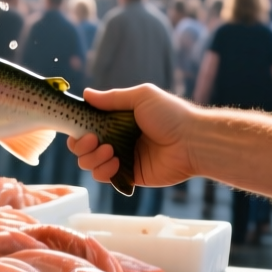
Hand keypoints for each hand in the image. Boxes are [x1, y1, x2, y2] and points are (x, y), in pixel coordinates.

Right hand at [66, 84, 199, 187]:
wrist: (193, 141)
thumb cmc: (171, 115)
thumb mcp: (141, 97)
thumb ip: (112, 98)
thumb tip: (86, 94)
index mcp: (117, 120)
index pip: (87, 125)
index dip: (78, 127)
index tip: (81, 126)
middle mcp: (117, 139)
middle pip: (83, 146)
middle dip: (81, 145)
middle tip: (93, 140)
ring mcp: (122, 158)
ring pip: (90, 163)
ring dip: (92, 158)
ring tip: (109, 151)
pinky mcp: (129, 175)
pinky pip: (105, 177)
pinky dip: (103, 171)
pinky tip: (115, 162)